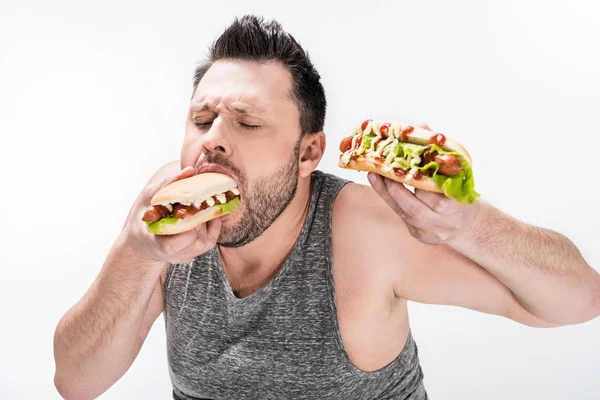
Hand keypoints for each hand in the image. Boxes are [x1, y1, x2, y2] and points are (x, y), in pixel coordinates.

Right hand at [119, 161, 220, 264]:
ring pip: (204, 240)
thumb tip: (189, 171)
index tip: (188, 207)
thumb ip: (168, 184)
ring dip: (205, 221)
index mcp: (156, 243)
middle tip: (201, 200)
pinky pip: (210, 241)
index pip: (174, 243)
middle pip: (194, 240)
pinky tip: (209, 213)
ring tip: (201, 205)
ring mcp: (184, 256)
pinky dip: (213, 226)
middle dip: (199, 219)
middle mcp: (172, 254)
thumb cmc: (144, 216)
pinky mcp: (193, 254)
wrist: (143, 242)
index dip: (186, 226)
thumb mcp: (149, 197)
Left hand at [367, 124, 479, 243]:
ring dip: (387, 193)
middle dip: (394, 188)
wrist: (467, 223)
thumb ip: (439, 151)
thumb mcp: (457, 171)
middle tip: (379, 169)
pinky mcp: (420, 236)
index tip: (401, 164)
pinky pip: (402, 218)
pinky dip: (391, 201)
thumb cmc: (459, 192)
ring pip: (405, 214)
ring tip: (374, 175)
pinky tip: (381, 186)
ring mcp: (432, 231)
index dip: (417, 178)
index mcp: (458, 204)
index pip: (435, 192)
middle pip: (415, 208)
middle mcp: (445, 221)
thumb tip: (421, 126)